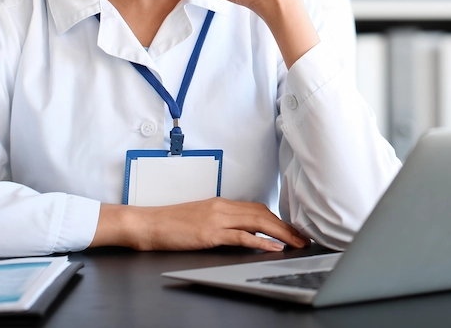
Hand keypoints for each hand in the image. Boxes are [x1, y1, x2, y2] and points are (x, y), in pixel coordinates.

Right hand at [92, 198, 308, 251]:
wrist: (148, 223)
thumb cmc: (171, 223)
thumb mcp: (200, 218)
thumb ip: (221, 221)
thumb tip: (241, 231)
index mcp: (221, 203)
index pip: (257, 208)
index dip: (278, 218)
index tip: (292, 229)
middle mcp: (222, 207)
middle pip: (263, 213)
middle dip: (286, 226)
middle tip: (302, 237)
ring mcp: (216, 219)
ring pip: (257, 222)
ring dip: (281, 233)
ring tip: (296, 243)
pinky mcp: (210, 233)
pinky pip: (241, 236)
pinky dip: (261, 241)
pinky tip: (273, 247)